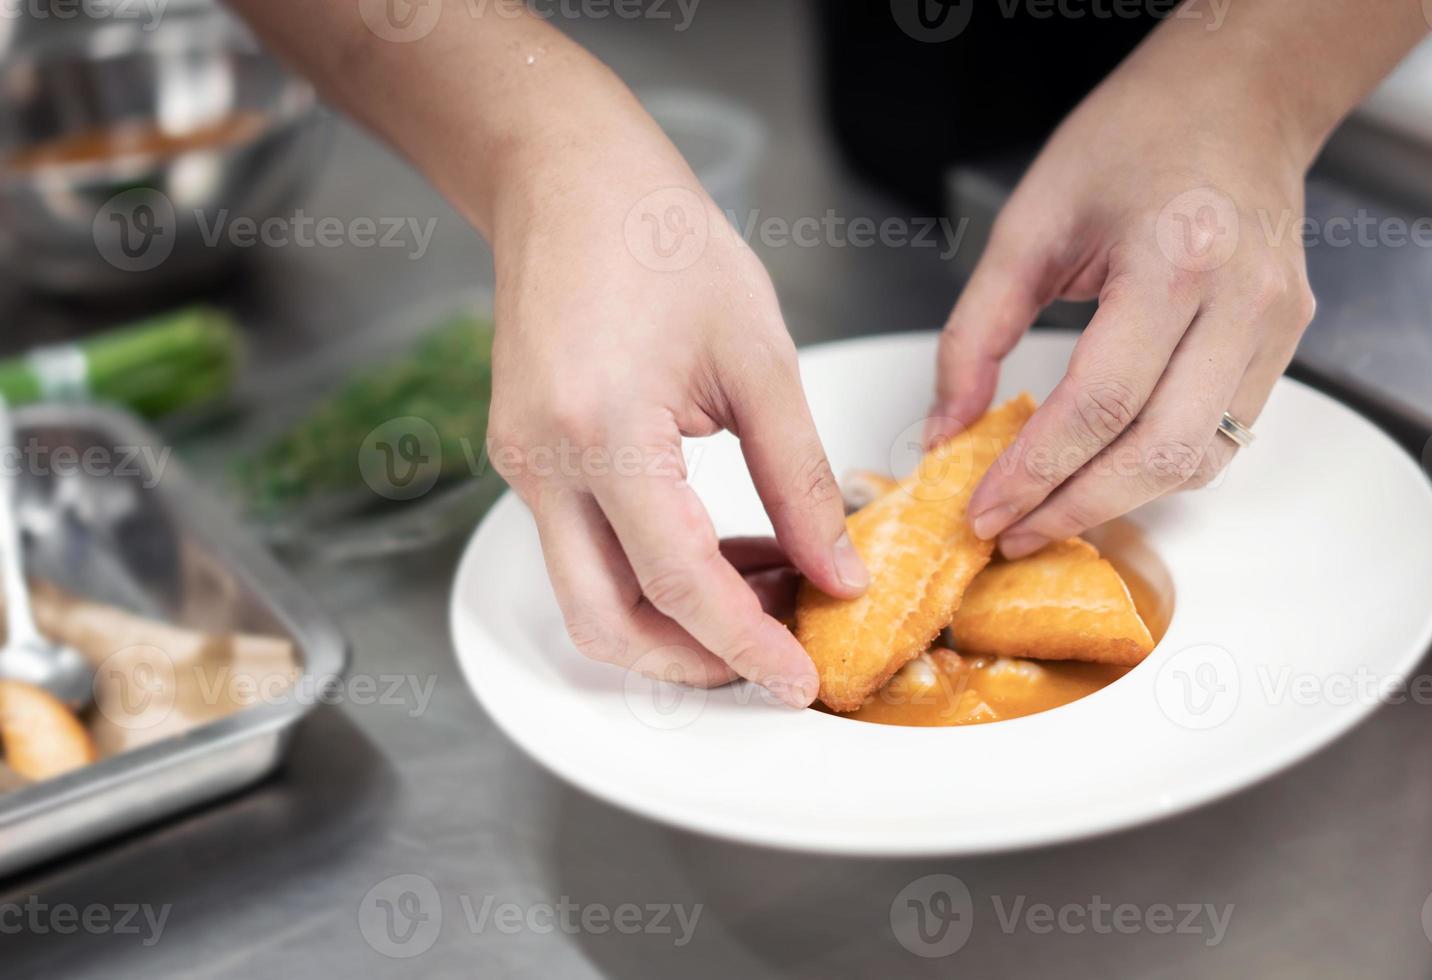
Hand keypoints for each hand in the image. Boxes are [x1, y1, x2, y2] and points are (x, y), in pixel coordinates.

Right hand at [484, 110, 866, 706]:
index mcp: (602, 430)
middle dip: (694, 664)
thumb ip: (799, 477)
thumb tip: (836, 570)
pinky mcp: (528, 460)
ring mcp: (524, 466)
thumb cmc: (661, 239)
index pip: (677, 583)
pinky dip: (655, 574)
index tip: (802, 682)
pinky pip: (587, 550)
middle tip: (780, 654)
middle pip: (607, 623)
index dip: (745, 645)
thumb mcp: (759, 356)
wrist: (569, 182)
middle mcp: (543, 463)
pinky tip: (729, 547)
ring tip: (773, 588)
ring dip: (677, 621)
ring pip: (591, 597)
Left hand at [931, 61, 1316, 558]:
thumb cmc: (1133, 136)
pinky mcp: (1285, 341)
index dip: (1034, 472)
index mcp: (1176, 258)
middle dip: (1075, 509)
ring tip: (1047, 512)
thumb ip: (977, 334)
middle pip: (1159, 452)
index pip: (1100, 405)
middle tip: (1011, 531)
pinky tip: (1103, 475)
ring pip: (1199, 460)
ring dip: (1119, 502)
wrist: (1236, 96)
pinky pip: (1222, 437)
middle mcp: (1241, 300)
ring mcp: (1275, 325)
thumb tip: (946, 428)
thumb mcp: (1028, 225)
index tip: (982, 509)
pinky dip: (1158, 470)